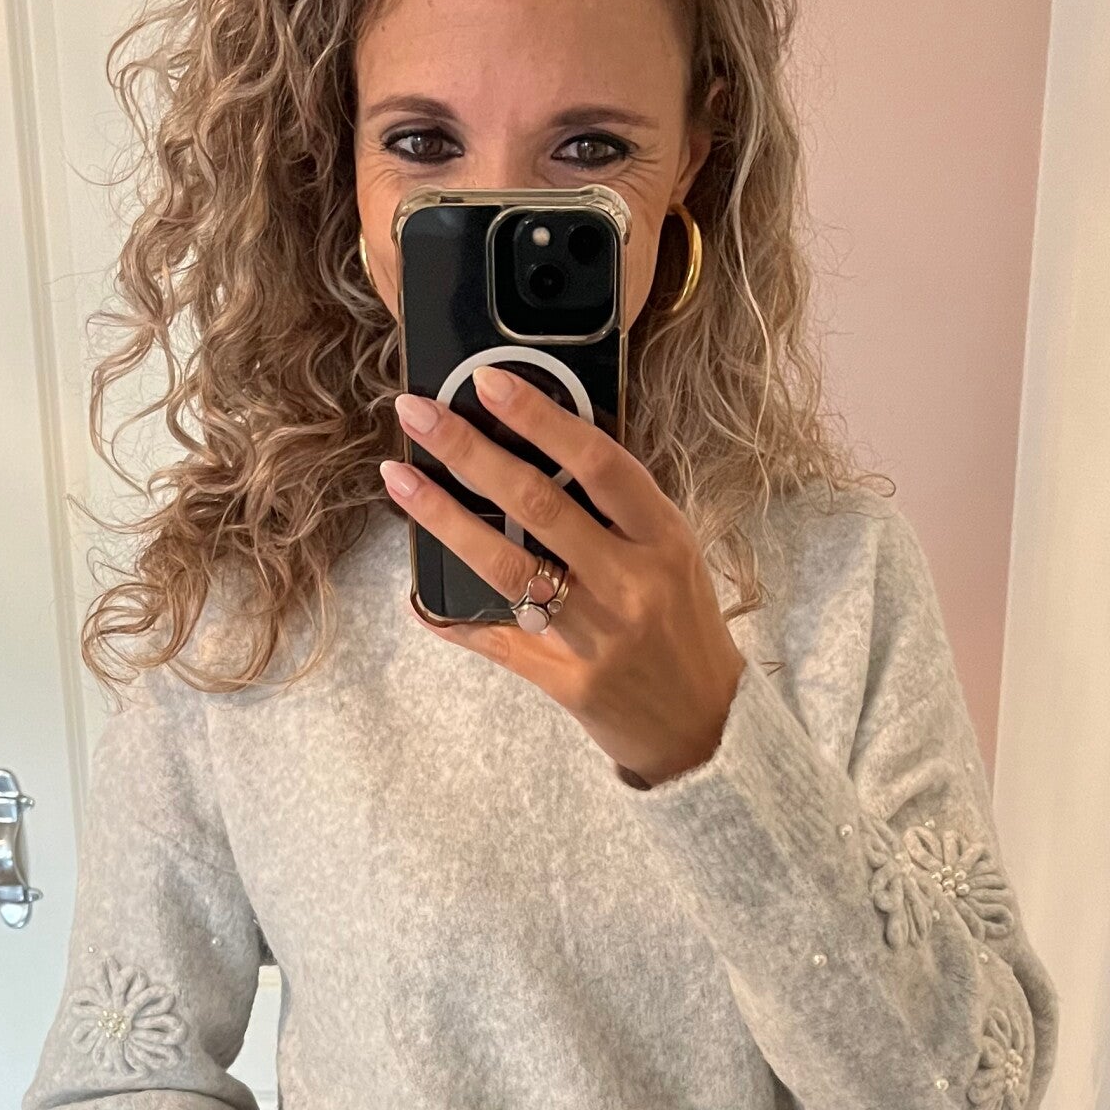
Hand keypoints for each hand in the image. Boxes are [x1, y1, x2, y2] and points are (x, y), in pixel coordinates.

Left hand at [379, 365, 746, 788]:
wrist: (708, 727)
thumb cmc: (685, 628)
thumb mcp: (673, 556)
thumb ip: (618, 512)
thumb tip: (540, 450)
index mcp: (663, 538)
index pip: (599, 462)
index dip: (541, 418)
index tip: (488, 381)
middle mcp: (631, 583)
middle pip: (539, 505)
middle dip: (469, 452)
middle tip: (417, 415)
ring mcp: (597, 636)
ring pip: (507, 567)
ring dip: (444, 519)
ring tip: (401, 481)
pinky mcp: (568, 682)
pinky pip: (498, 640)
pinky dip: (453, 616)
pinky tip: (419, 595)